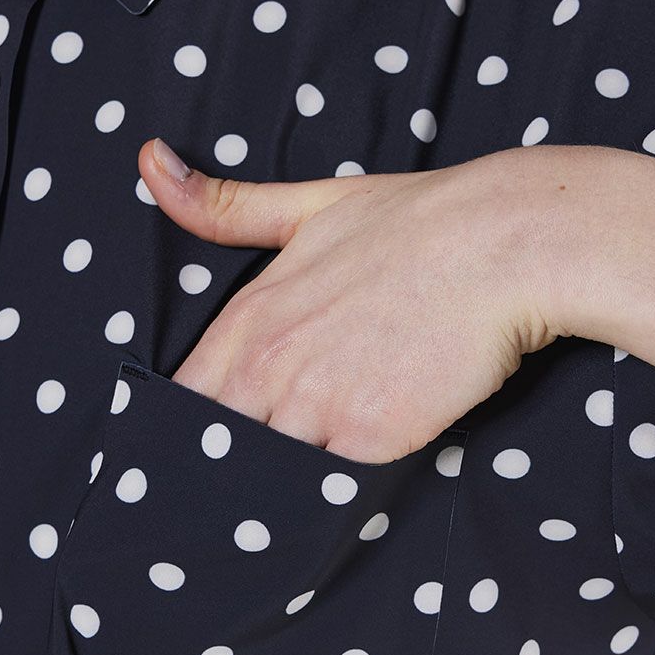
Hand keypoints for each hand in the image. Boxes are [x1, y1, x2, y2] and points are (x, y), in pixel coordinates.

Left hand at [137, 137, 566, 464]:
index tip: (212, 443)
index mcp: (247, 319)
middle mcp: (269, 366)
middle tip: (245, 483)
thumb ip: (224, 207)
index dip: (194, 430)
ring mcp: (317, 406)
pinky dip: (336, 493)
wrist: (505, 244)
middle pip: (218, 449)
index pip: (183, 403)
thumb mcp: (310, 206)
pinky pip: (332, 488)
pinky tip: (354, 479)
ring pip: (270, 474)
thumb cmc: (415, 223)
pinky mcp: (370, 439)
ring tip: (300, 488)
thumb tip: (149, 161)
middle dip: (230, 467)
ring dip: (281, 485)